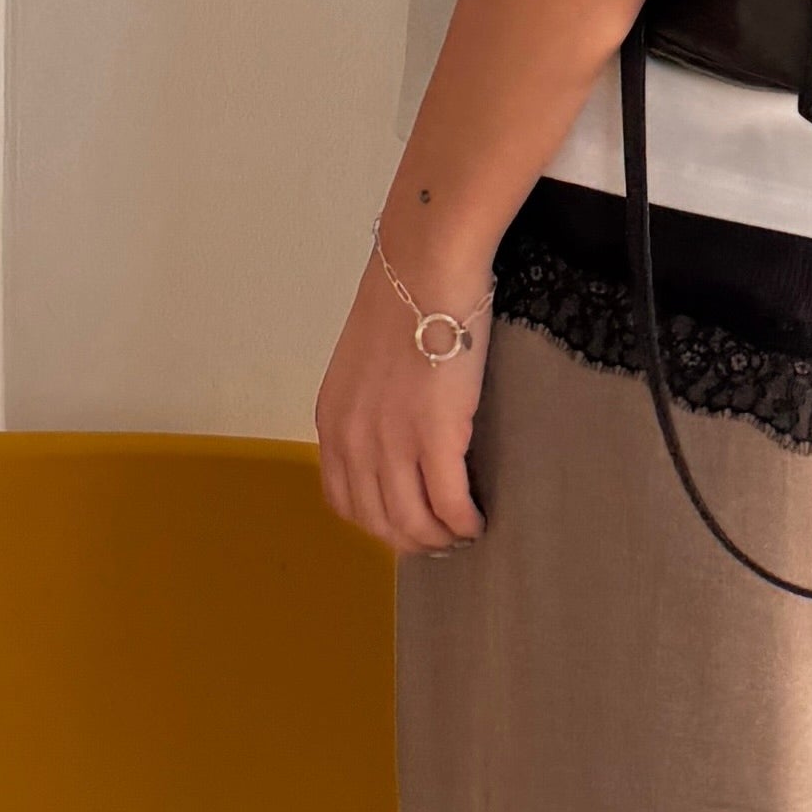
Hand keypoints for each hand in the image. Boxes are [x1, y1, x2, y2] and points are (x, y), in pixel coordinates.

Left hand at [315, 249, 490, 556]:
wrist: (426, 270)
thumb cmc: (405, 304)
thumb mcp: (363, 365)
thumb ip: (368, 408)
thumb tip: (394, 437)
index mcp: (331, 423)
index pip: (345, 502)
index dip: (379, 525)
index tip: (408, 527)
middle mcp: (353, 441)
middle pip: (379, 522)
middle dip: (414, 542)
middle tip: (444, 541)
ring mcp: (391, 443)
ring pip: (413, 524)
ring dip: (442, 539)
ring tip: (465, 534)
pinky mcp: (434, 437)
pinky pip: (449, 505)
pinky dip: (466, 522)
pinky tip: (480, 520)